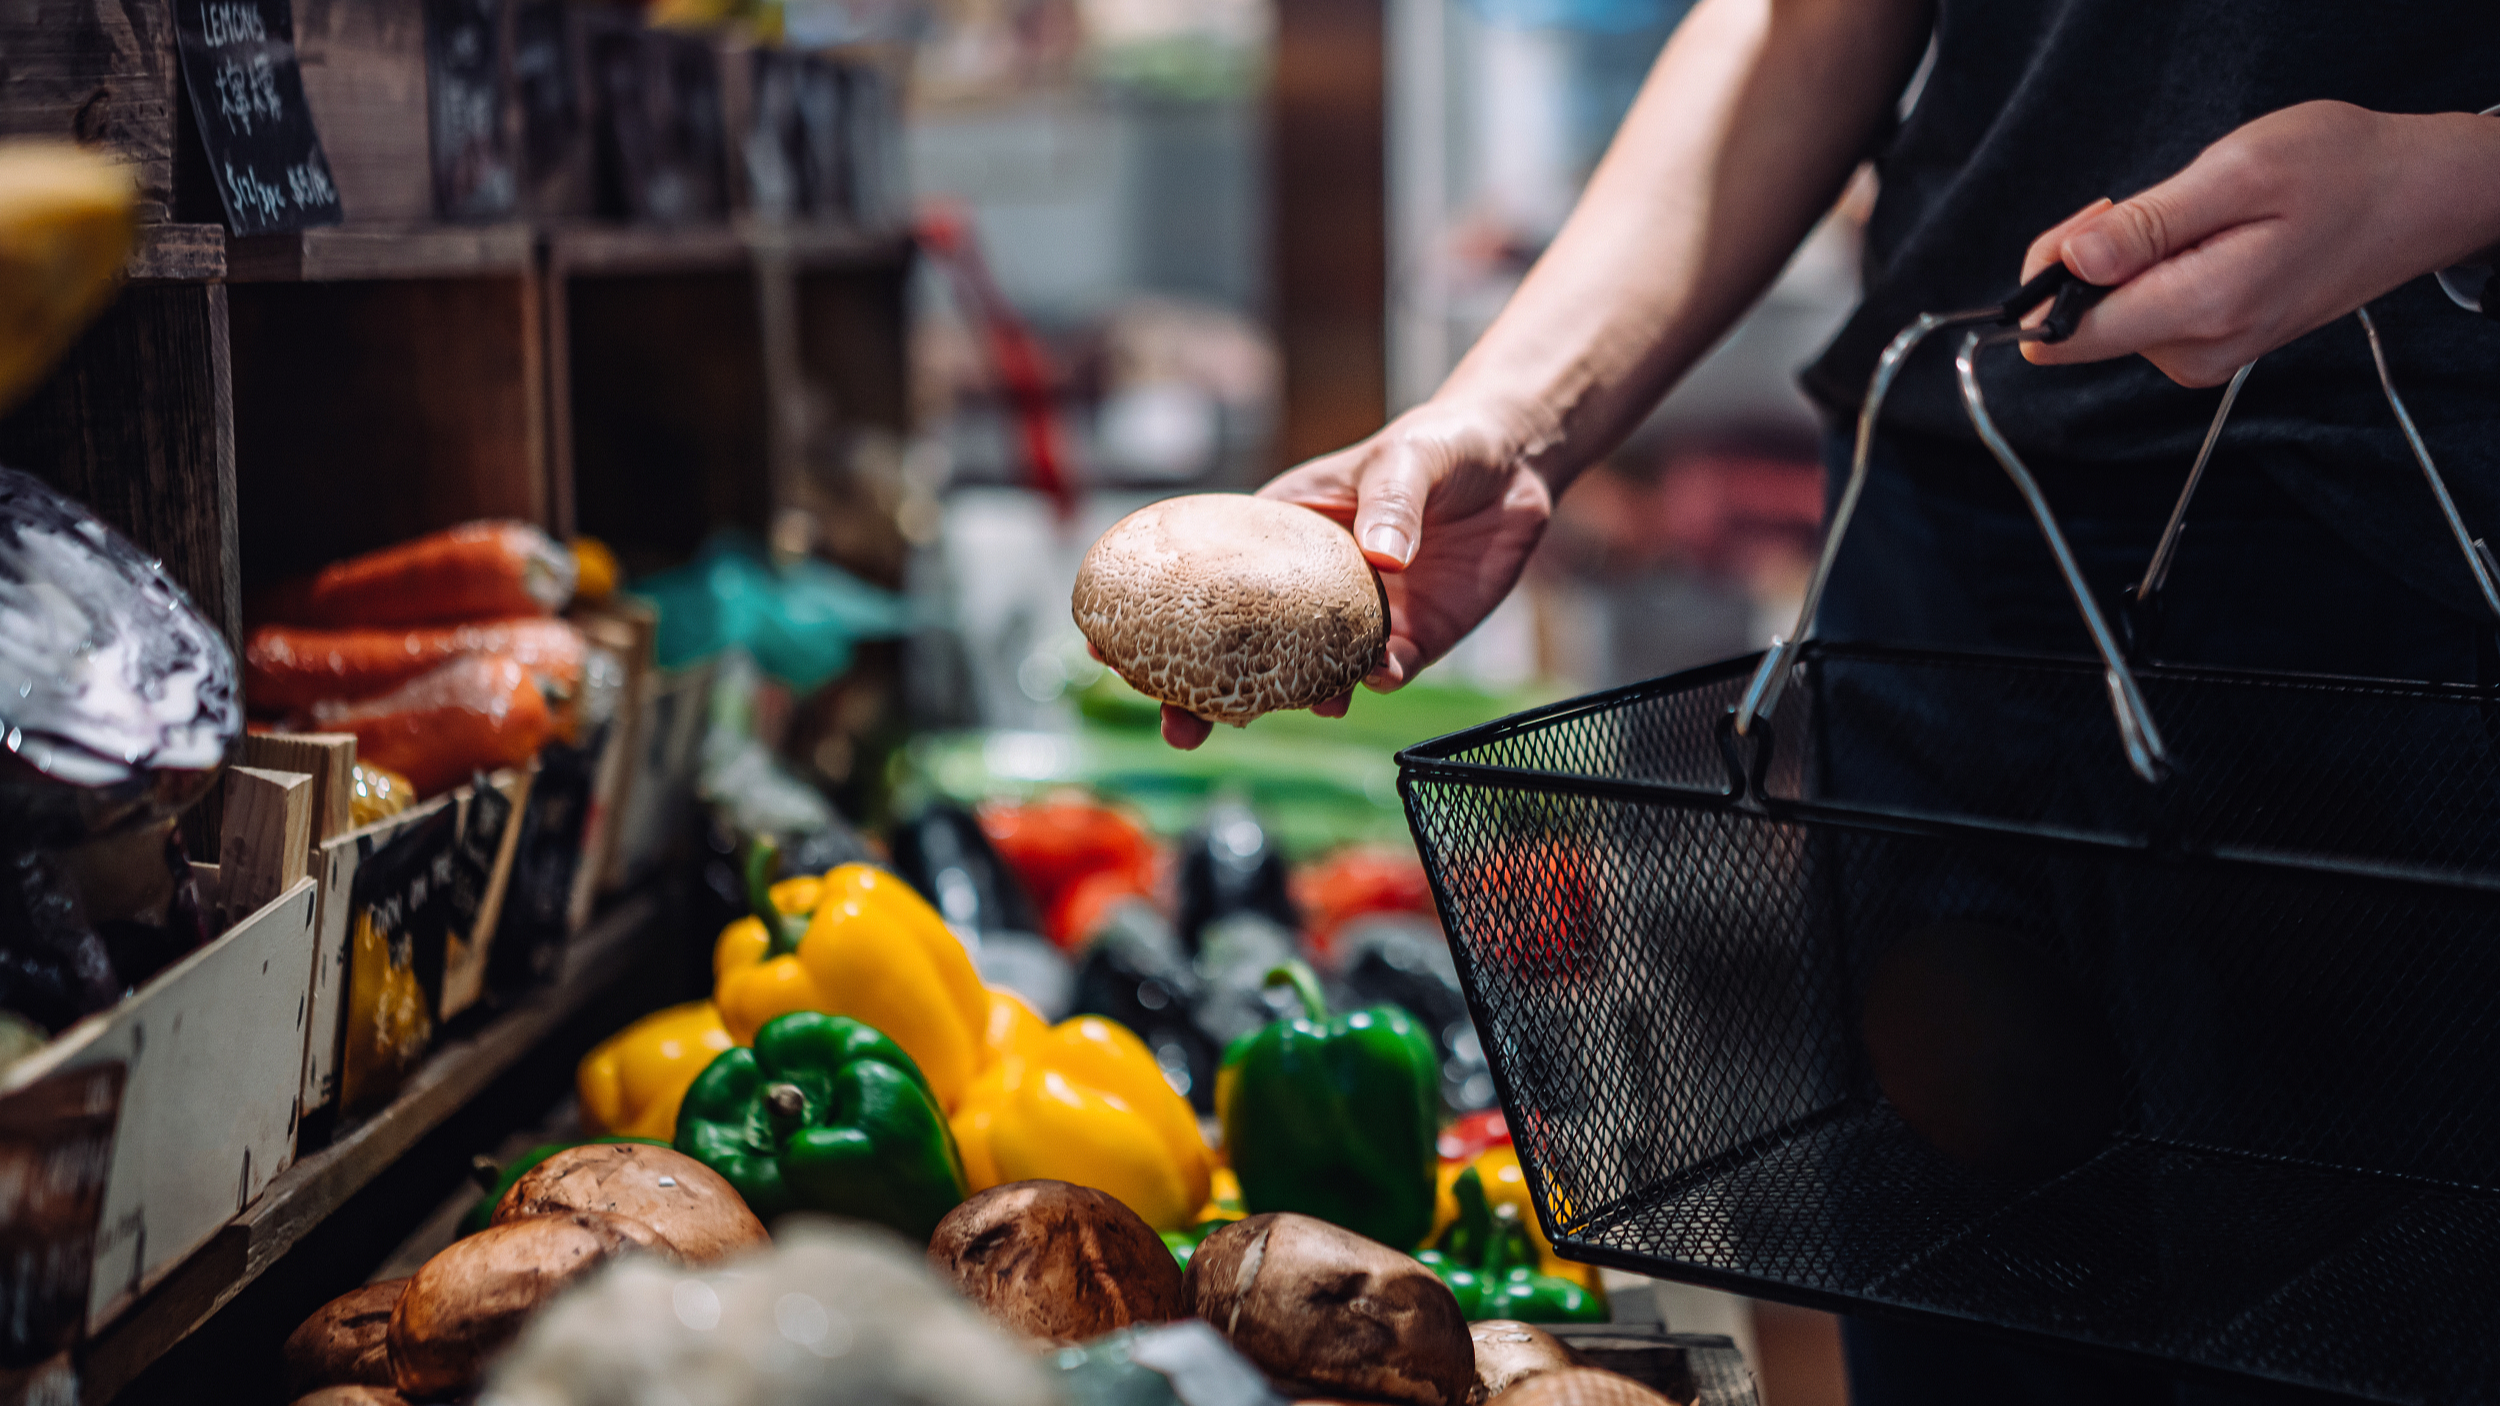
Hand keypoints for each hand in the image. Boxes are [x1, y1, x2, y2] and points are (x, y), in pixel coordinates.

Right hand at [1155, 402, 1554, 748]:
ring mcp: (1359, 620)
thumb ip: (1392, 504)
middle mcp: (1311, 588)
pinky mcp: (1412, 640)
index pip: (1204, 581)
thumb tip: (1382, 558)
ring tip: (1300, 707)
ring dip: (1293, 700)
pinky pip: (1383, 674)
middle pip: (1242, 649)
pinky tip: (1380, 675)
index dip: (1155, 615)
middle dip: (1206, 694)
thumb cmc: (1439, 445)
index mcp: (1281, 537)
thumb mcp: (1406, 458)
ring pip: (1306, 676)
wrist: (1513, 466)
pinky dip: (1376, 682)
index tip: (1106, 648)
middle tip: (1179, 729)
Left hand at [2022, 101, 2499, 385]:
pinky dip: (2152, 272)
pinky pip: (2144, 314)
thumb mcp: (2239, 172)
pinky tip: (2202, 239)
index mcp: (2199, 312)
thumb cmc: (2340, 171)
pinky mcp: (2209, 346)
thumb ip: (2148, 226)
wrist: (2414, 199)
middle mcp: (2195, 352)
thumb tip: (2071, 262)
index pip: (2064, 336)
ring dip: (2126, 262)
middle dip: (2087, 261)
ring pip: (2110, 319)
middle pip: (2079, 327)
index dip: (2048, 279)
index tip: (2088, 227)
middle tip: (2139, 204)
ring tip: (2192, 218)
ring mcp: (2203, 356)